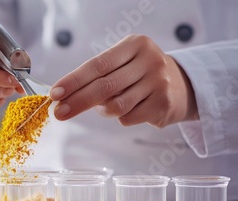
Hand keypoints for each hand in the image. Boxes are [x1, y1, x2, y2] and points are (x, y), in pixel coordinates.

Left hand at [49, 34, 197, 127]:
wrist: (182, 85)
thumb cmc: (140, 74)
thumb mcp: (122, 63)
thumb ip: (97, 75)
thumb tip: (63, 96)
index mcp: (134, 45)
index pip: (97, 65)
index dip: (73, 81)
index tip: (55, 94)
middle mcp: (149, 61)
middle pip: (104, 87)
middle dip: (77, 102)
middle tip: (59, 113)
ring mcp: (159, 82)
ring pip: (115, 106)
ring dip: (103, 111)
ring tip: (106, 106)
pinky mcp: (164, 104)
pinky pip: (127, 118)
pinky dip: (121, 117)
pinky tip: (132, 108)